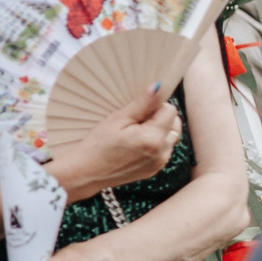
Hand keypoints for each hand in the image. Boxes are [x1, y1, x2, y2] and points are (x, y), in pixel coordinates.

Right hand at [49, 88, 179, 194]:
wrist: (87, 173)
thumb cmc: (98, 145)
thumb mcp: (117, 120)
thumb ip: (141, 104)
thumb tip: (158, 87)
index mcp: (153, 138)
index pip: (170, 111)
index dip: (156, 106)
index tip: (140, 109)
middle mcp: (162, 152)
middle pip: (174, 124)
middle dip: (161, 117)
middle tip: (137, 119)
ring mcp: (160, 162)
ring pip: (171, 137)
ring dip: (160, 130)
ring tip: (135, 131)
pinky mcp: (155, 169)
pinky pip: (164, 150)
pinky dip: (156, 143)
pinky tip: (136, 143)